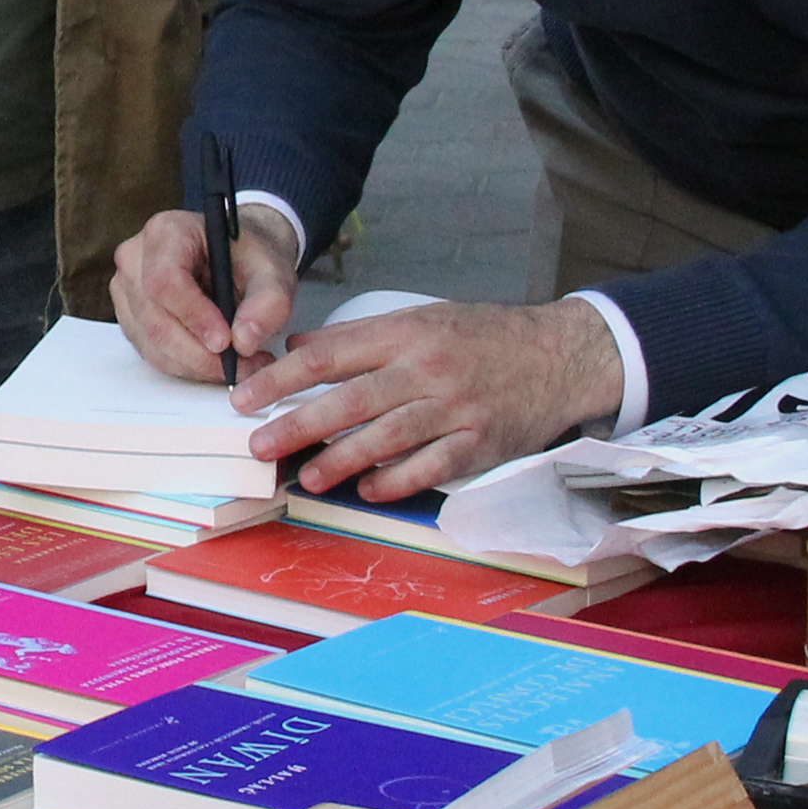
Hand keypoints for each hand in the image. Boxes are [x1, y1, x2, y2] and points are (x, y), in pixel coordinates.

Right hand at [110, 202, 305, 382]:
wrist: (239, 257)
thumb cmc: (250, 256)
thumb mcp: (274, 272)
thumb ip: (268, 304)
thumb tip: (244, 341)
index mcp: (167, 231)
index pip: (165, 280)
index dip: (193, 316)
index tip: (226, 341)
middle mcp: (136, 258)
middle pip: (155, 319)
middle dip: (200, 353)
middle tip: (244, 365)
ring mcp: (127, 289)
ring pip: (153, 343)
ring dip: (197, 365)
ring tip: (241, 364)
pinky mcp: (131, 317)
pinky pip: (152, 353)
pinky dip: (187, 366)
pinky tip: (217, 361)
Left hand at [237, 298, 626, 502]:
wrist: (560, 355)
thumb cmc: (483, 336)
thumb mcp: (422, 318)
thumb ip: (362, 336)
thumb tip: (298, 347)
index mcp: (407, 332)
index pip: (329, 356)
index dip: (282, 379)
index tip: (247, 398)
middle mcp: (428, 369)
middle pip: (350, 401)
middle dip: (298, 426)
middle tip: (259, 445)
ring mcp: (455, 409)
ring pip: (386, 438)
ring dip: (340, 461)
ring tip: (308, 477)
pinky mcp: (479, 444)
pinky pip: (429, 468)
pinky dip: (395, 482)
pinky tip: (368, 490)